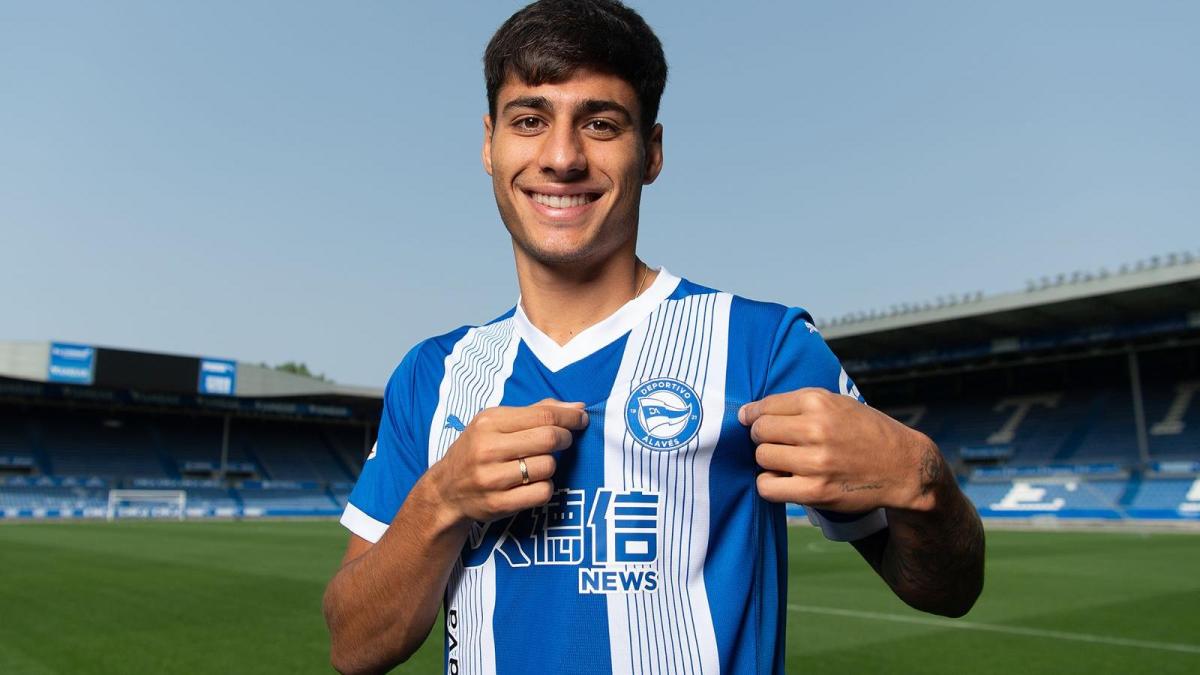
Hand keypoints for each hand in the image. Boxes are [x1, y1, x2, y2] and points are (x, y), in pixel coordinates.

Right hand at [427, 399, 588, 524]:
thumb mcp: (496, 423)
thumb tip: (577, 407)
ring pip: (548, 467)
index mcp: (489, 422)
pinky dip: (545, 487)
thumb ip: (535, 412)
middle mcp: (487, 449)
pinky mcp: (498, 504)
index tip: (581, 419)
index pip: (543, 416)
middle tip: (564, 441)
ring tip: (537, 464)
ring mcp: (491, 478)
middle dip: (565, 439)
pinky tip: (532, 484)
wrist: (445, 491)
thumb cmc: (477, 451)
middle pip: (549, 439)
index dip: (569, 417)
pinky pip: (542, 492)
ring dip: (551, 465)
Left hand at [739, 388, 941, 513]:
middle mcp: (816, 428)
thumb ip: (799, 404)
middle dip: (763, 438)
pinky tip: (784, 480)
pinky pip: (768, 487)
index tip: (751, 421)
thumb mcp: (838, 403)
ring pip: (762, 458)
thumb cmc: (866, 432)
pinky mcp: (817, 491)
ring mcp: (816, 461)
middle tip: (779, 443)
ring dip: (769, 461)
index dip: (753, 415)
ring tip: (787, 461)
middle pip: (759, 432)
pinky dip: (770, 484)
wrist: (903, 466)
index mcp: (819, 402)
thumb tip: (750, 413)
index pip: (764, 407)